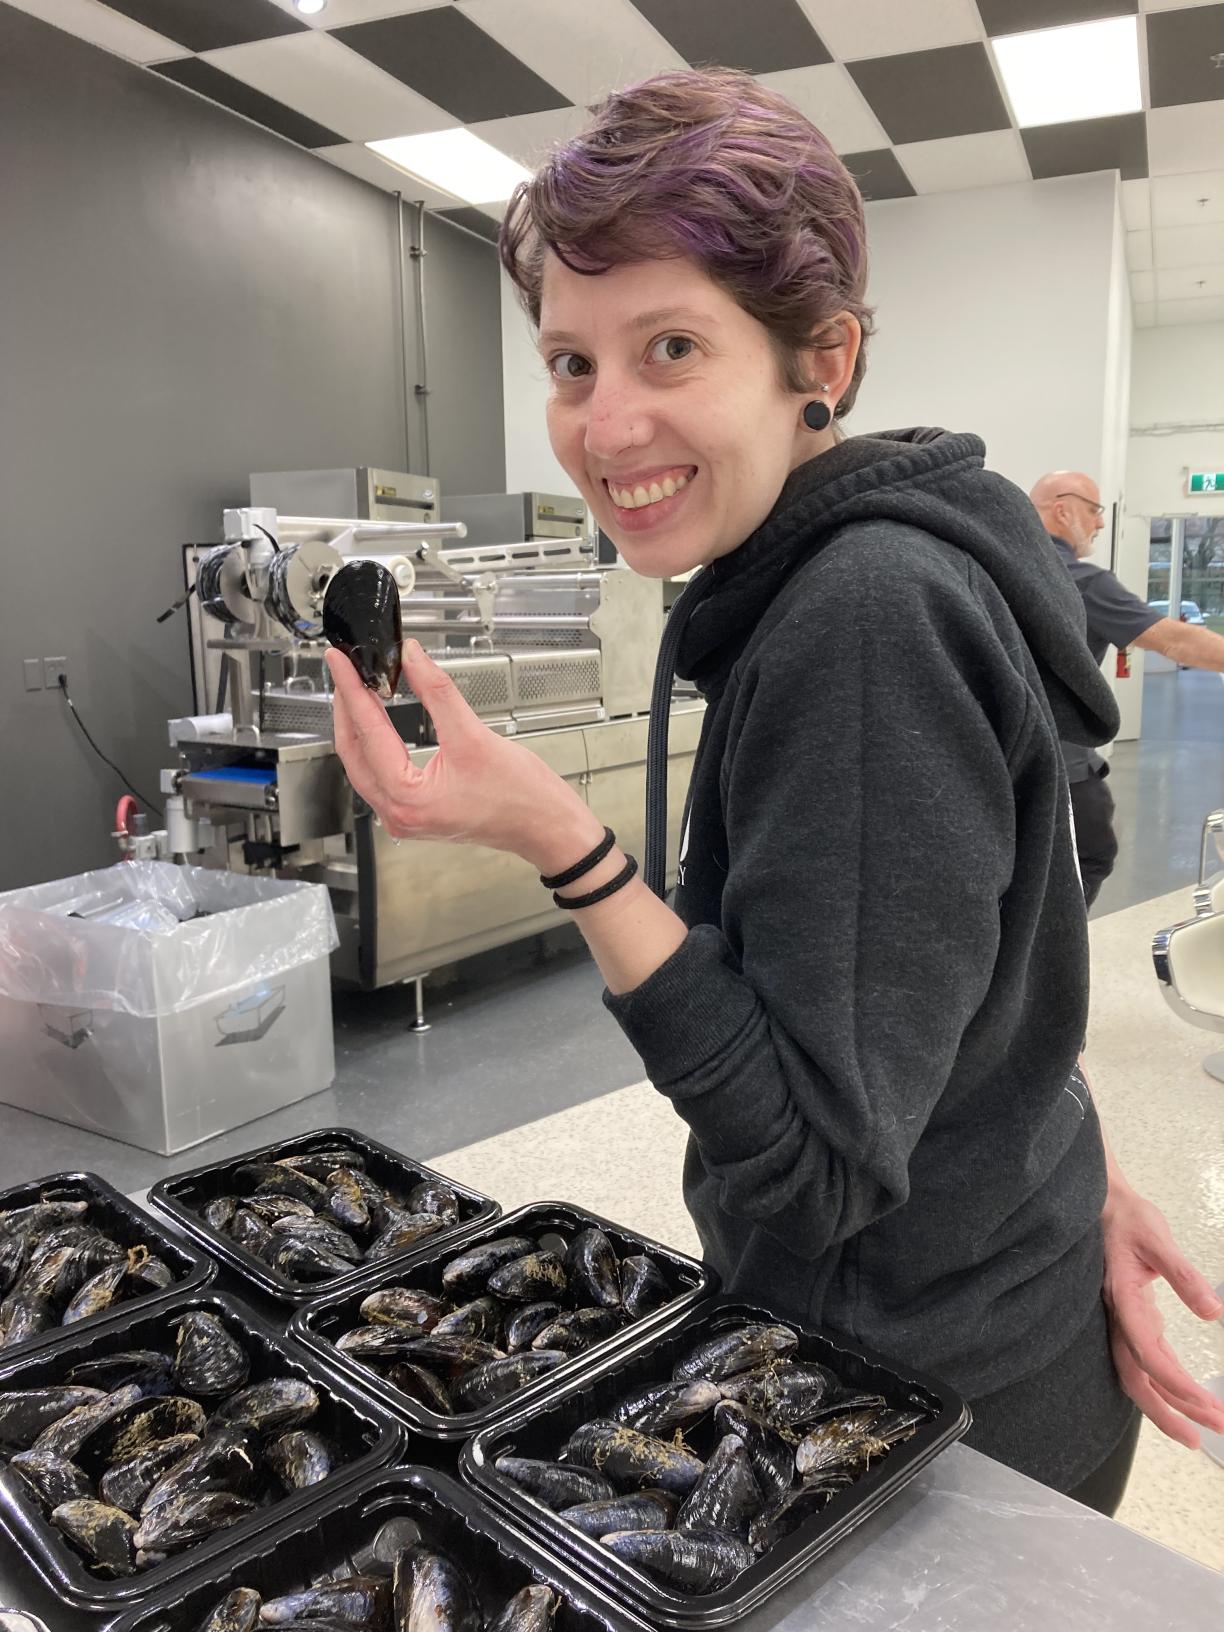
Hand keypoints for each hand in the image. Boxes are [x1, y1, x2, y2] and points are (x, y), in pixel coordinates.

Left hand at [324, 640, 603, 874]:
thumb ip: (436, 691)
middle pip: (353, 752)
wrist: (547, 827)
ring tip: (356, 688)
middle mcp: (398, 814)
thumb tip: (412, 658)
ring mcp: (404, 817)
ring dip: (358, 726)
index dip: (351, 690)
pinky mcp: (415, 813)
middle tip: (343, 668)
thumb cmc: (521, 796)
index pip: (367, 733)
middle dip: (347, 707)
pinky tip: (377, 721)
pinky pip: (380, 775)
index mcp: (408, 799)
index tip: (339, 662)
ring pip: (363, 765)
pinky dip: (375, 745)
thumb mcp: (474, 734)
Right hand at [1100, 1182, 1223, 1448]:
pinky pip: (1144, 1358)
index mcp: (1122, 1299)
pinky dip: (1163, 1381)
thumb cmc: (1126, 1217)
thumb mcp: (1158, 1238)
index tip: (1205, 1404)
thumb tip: (1214, 1312)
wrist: (1102, 1202)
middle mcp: (1118, 1316)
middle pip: (1135, 1378)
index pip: (1147, 1353)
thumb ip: (1184, 1275)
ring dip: (1168, 1402)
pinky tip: (1184, 1392)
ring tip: (1203, 1424)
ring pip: (1139, 1373)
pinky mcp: (1130, 1316)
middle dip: (1167, 1412)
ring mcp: (1121, 1319)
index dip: (1174, 1383)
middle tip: (1201, 1439)